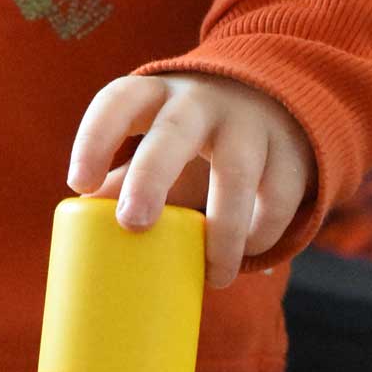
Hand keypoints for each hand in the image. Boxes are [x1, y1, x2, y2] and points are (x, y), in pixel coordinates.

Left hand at [68, 74, 314, 289]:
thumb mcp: (156, 142)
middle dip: (151, 176)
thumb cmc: (195, 135)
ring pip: (236, 172)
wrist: (278, 101)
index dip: (95, 138)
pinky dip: (262, 232)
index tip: (80, 183)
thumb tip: (83, 218)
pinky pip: (277, 196)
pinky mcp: (291, 150)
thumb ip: (124, 177)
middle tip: (132, 223)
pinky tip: (248, 252)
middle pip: (174, 132)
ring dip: (223, 229)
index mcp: (156, 96)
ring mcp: (250, 123)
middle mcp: (202, 102)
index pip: (118, 102)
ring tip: (214, 275)